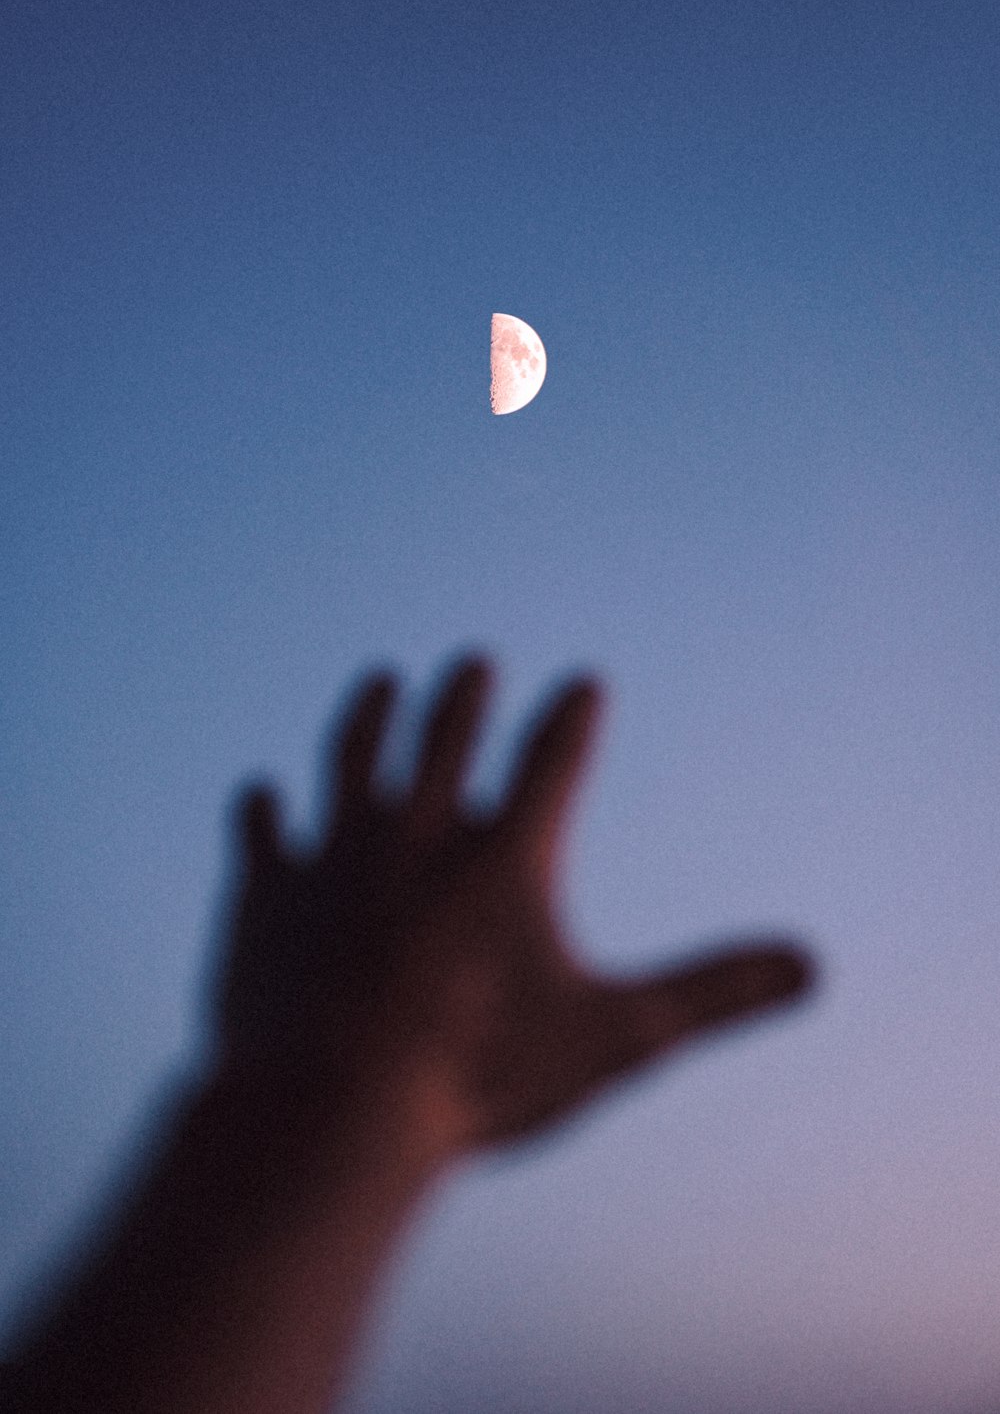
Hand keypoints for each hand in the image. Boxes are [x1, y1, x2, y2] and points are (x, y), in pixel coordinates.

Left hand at [214, 654, 813, 1162]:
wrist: (326, 1110)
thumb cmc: (479, 1078)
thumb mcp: (616, 1038)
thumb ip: (714, 992)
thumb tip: (814, 965)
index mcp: (503, 857)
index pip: (553, 759)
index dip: (573, 717)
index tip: (584, 680)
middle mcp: (415, 834)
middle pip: (443, 736)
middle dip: (463, 696)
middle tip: (473, 664)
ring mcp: (331, 856)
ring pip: (350, 757)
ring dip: (369, 714)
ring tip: (381, 682)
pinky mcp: (262, 894)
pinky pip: (258, 835)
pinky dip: (262, 812)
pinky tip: (260, 794)